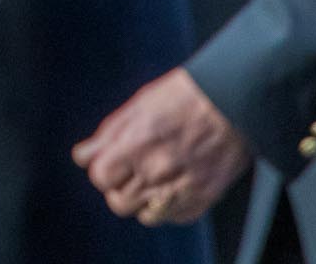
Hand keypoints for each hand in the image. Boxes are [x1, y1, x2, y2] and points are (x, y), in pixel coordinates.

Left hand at [73, 67, 251, 226]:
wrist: (234, 102)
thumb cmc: (184, 96)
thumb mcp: (139, 105)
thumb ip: (108, 135)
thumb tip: (81, 156)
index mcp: (137, 143)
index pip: (100, 177)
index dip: (102, 170)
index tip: (110, 162)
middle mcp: (158, 170)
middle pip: (119, 202)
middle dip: (119, 187)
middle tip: (130, 171)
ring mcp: (182, 188)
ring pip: (145, 216)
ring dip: (142, 201)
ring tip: (151, 179)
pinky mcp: (204, 198)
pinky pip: (174, 218)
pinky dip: (169, 206)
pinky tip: (173, 184)